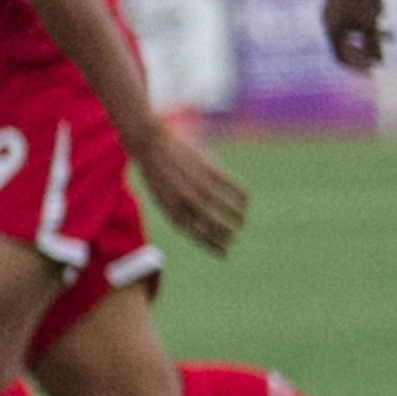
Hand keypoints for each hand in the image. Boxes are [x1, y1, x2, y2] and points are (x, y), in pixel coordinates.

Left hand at [129, 119, 249, 256]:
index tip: (225, 254)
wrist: (150, 142)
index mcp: (173, 210)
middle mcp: (188, 201)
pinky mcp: (210, 169)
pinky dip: (241, 196)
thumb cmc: (155, 171)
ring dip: (237, 217)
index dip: (213, 246)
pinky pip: (233, 187)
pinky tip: (246, 201)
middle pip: (214, 225)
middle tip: (234, 237)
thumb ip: (177, 211)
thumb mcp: (161, 196)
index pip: (197, 235)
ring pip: (227, 208)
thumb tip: (194, 226)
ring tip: (242, 220)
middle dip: (226, 235)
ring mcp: (200, 185)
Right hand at [321, 0, 387, 71]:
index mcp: (332, 30)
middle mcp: (328, 21)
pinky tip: (382, 13)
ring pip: (352, 30)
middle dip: (365, 52)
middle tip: (382, 59)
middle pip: (346, 45)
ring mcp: (332, 9)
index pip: (342, 57)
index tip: (375, 71)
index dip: (358, 66)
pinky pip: (352, 17)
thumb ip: (374, 43)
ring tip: (391, 35)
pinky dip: (366, 21)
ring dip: (370, 35)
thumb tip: (379, 61)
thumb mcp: (371, 22)